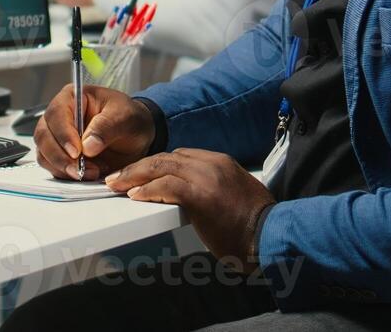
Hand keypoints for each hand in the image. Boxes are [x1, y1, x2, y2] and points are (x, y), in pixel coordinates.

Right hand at [33, 84, 153, 180]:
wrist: (135, 136)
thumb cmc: (129, 119)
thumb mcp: (125, 117)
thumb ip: (107, 127)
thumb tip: (88, 146)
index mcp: (71, 98)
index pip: (57, 114)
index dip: (63, 134)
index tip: (77, 152)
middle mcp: (59, 117)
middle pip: (44, 136)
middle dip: (59, 156)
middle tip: (79, 170)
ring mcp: (57, 137)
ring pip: (44, 154)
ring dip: (63, 168)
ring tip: (90, 172)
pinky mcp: (61, 156)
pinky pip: (53, 167)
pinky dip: (66, 175)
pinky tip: (87, 174)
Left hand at [107, 149, 275, 271]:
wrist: (271, 234)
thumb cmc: (255, 225)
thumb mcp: (234, 194)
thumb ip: (213, 187)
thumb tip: (192, 196)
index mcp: (220, 162)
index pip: (179, 155)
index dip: (155, 164)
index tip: (140, 174)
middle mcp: (212, 164)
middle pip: (166, 157)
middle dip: (138, 167)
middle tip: (119, 177)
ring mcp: (207, 177)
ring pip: (161, 167)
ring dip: (135, 176)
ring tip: (118, 185)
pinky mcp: (201, 195)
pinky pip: (166, 187)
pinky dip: (148, 190)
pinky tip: (135, 196)